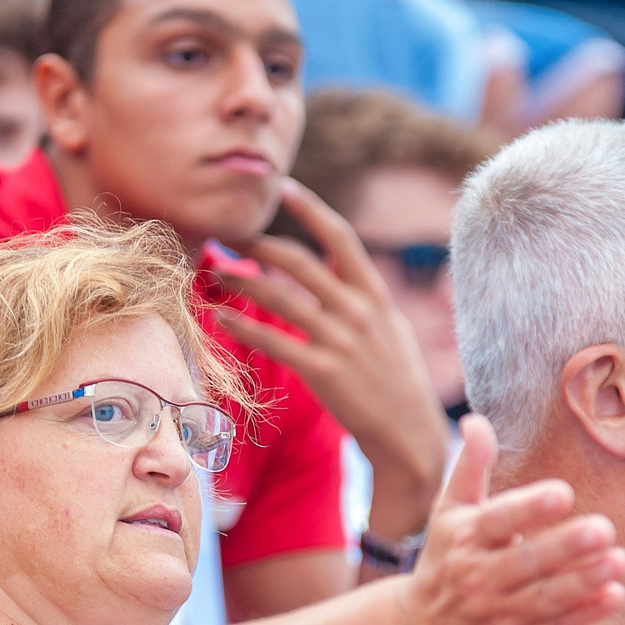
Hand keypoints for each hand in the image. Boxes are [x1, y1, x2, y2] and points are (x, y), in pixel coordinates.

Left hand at [206, 180, 449, 538]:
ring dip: (241, 282)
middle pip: (300, 261)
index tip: (283, 187)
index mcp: (376, 296)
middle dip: (259, 244)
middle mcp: (359, 312)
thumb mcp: (391, 330)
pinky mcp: (323, 372)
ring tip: (215, 275)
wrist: (409, 438)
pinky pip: (274, 341)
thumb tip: (333, 265)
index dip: (311, 208)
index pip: (341, 238)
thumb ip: (362, 296)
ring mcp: (341, 341)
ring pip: (280, 298)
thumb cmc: (397, 385)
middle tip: (230, 237)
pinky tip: (222, 320)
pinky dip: (244, 328)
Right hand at [397, 415, 624, 624]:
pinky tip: (615, 595)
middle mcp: (478, 580)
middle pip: (525, 562)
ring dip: (584, 581)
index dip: (530, 508)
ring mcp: (498, 617)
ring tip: (621, 560)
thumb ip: (470, 468)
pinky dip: (585, 615)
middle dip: (564, 547)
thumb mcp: (450, 514)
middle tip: (605, 528)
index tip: (564, 492)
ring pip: (545, 598)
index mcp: (464, 540)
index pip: (498, 521)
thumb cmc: (448, 561)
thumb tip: (476, 420)